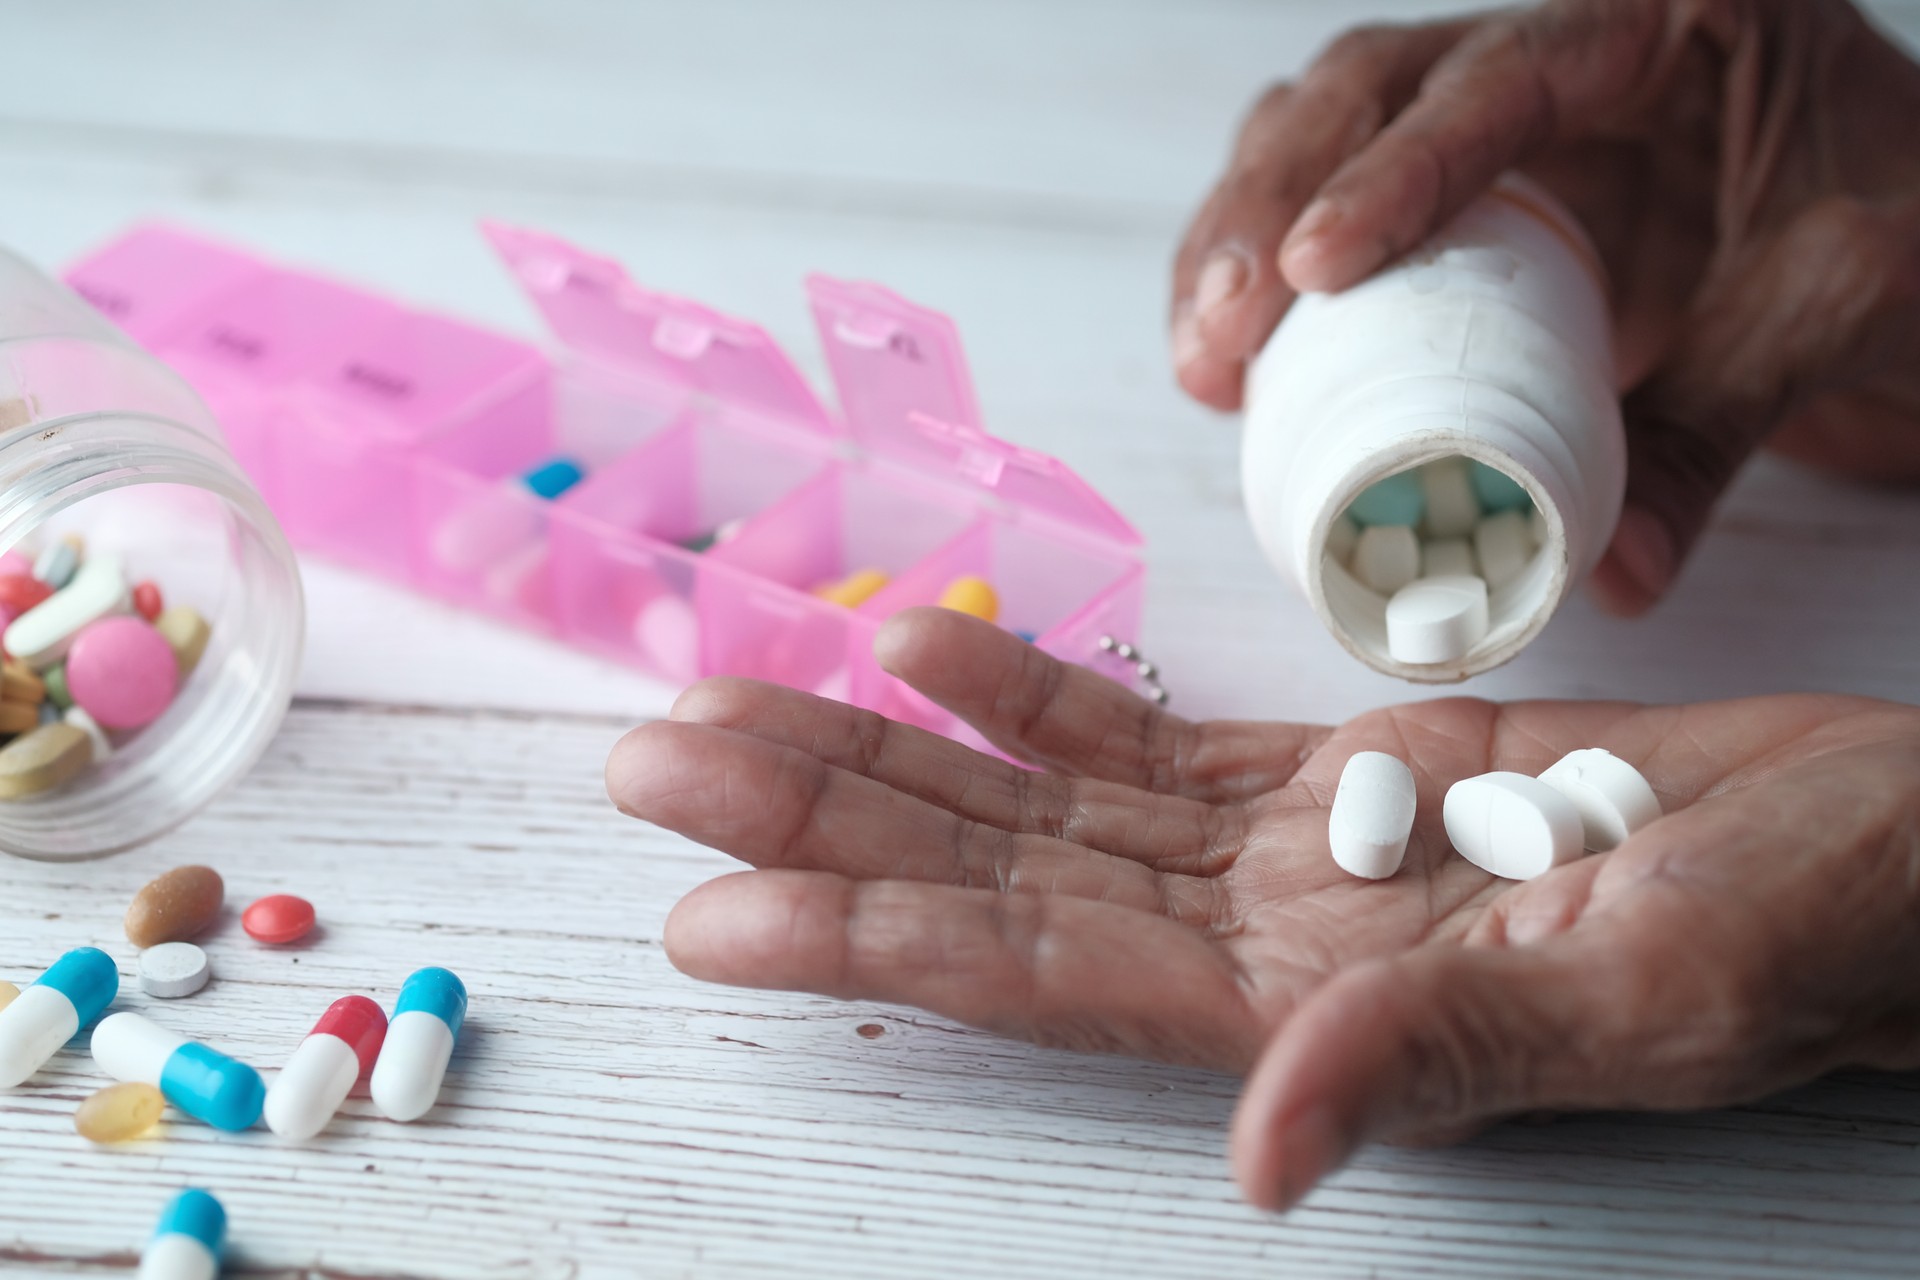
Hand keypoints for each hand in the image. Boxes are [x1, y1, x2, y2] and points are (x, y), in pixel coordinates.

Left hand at [607, 609, 1919, 1210]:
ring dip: (890, 750)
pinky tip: (940, 655)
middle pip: (994, 877)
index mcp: (1311, 1010)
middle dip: (820, 821)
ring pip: (1043, 801)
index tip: (711, 910)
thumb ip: (1440, 1056)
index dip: (869, 939)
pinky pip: (1154, 740)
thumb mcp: (1645, 991)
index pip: (1037, 975)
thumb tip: (1272, 1153)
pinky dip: (1040, 696)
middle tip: (652, 763)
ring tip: (736, 699)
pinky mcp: (1343, 779)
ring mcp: (1291, 855)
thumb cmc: (1809, 923)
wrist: (1884, 847)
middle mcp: (1263, 939)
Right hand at [1172, 0, 1919, 614]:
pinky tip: (1235, 362)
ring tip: (1204, 355)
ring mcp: (1506, 128)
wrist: (1911, 251)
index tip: (1315, 270)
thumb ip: (1728, 426)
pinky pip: (1343, 211)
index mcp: (1665, 25)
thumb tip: (1604, 573)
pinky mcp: (1469, 205)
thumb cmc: (1903, 234)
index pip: (1504, 77)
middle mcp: (1562, 56)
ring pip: (1326, 132)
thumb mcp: (1842, 308)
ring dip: (1241, 236)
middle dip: (1270, 202)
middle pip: (1369, 86)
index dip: (1393, 168)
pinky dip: (1275, 281)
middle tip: (1224, 329)